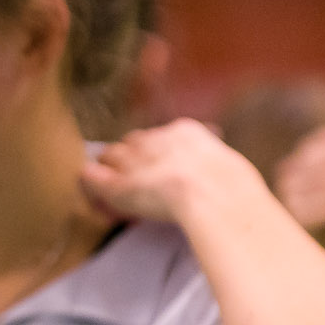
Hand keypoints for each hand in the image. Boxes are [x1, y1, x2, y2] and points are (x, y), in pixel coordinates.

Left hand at [79, 118, 266, 225]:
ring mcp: (136, 161)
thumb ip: (220, 171)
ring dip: (108, 166)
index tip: (155, 165)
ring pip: (113, 155)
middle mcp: (157, 140)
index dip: (155, 152)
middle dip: (129, 155)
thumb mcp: (229, 171)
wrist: (214, 192)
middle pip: (135, 142)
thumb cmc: (232, 188)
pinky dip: (92, 182)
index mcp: (187, 133)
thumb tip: (238, 175)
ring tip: (102, 177)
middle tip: (126, 171)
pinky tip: (86, 183)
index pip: (162, 137)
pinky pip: (96, 178)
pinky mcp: (119, 184)